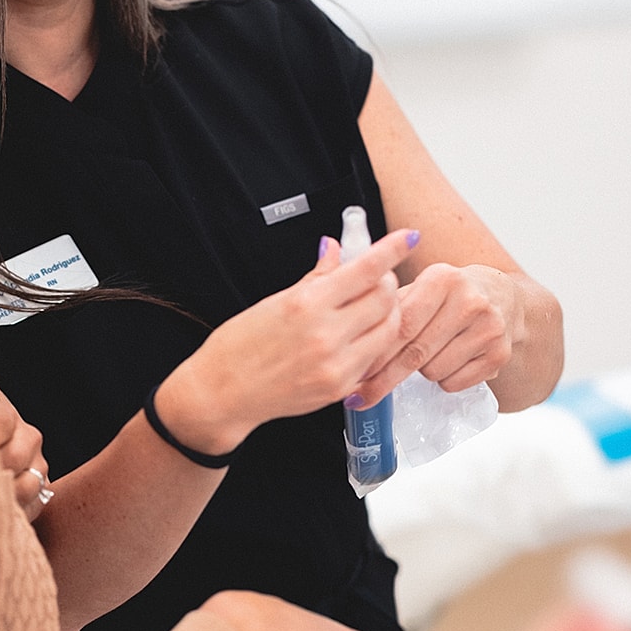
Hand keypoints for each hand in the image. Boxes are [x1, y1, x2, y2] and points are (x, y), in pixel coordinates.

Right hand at [157, 228, 416, 452]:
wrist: (222, 393)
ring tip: (369, 308)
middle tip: (376, 278)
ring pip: (389, 330)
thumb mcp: (273, 302)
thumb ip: (314, 277)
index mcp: (306, 305)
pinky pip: (374, 358)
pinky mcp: (340, 389)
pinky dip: (373, 342)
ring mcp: (336, 365)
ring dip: (386, 313)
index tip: (408, 237)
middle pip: (385, 298)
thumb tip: (334, 249)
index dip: (392, 249)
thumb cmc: (238, 346)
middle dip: (386, 282)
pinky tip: (357, 336)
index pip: (365, 270)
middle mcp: (325, 335)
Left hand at [351, 261, 521, 408]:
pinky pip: (455, 383)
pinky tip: (448, 361)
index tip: (357, 374)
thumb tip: (354, 345)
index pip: (403, 325)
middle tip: (364, 394)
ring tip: (428, 354)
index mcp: (442, 279)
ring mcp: (489, 328)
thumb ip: (390, 309)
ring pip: (434, 372)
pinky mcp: (500, 353)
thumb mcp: (421, 287)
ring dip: (421, 372)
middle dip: (386, 377)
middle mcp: (470, 301)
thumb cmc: (448, 295)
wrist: (501, 296)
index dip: (377, 354)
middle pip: (416, 353)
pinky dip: (444, 380)